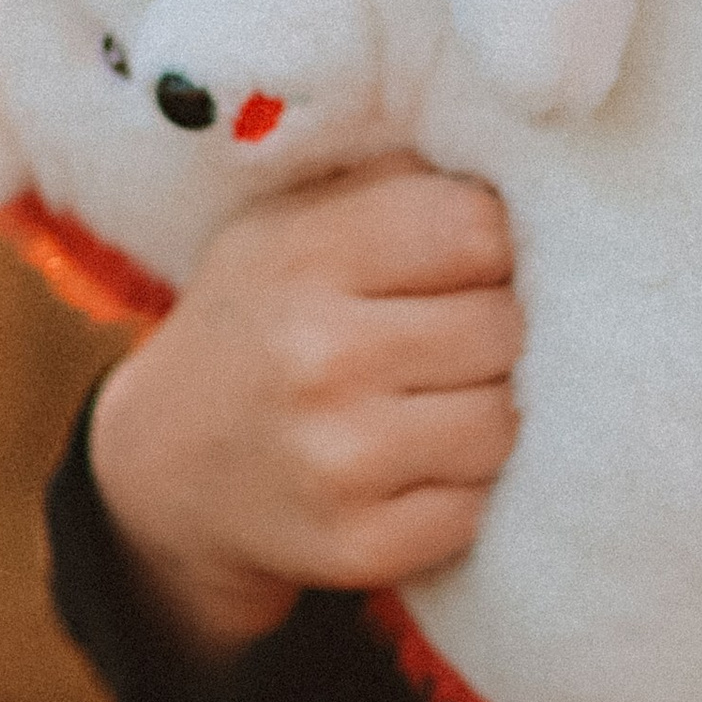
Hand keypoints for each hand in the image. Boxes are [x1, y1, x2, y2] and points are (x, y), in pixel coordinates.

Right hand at [87, 153, 520, 662]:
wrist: (168, 466)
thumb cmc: (265, 317)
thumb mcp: (295, 223)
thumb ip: (396, 182)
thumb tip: (533, 156)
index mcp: (306, 255)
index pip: (479, 229)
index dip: (492, 246)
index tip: (463, 263)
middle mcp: (319, 355)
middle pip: (505, 325)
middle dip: (495, 330)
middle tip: (449, 338)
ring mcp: (337, 458)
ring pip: (504, 421)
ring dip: (489, 411)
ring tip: (435, 398)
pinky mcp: (358, 545)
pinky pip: (477, 507)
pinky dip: (463, 490)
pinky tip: (414, 466)